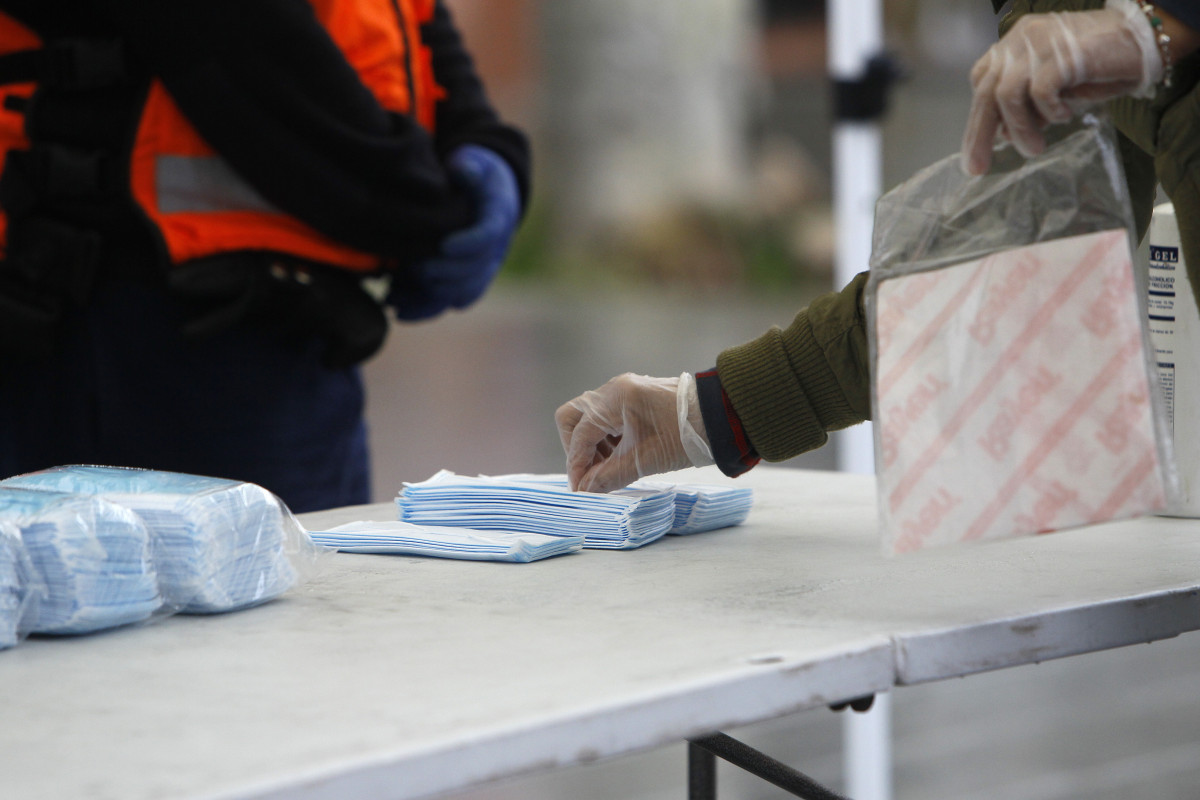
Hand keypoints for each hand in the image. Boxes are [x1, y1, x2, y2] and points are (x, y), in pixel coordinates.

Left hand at [388, 145, 519, 320]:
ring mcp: (481, 269)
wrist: (483, 195)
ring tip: (394, 294)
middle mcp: (495, 248)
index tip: (445, 246)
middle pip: (474, 270)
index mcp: (498, 215)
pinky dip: (425, 309)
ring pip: (461, 293)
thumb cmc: (474, 173)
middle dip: (444, 274)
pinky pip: (447, 302)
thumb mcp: (474, 161)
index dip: (469, 244)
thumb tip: (461, 167)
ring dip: (430, 297)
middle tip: (415, 270)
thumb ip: (469, 165)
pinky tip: (397, 308)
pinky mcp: (464, 282)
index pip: (489, 235)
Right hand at [555, 373, 712, 492]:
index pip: (580, 434)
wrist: (721, 417)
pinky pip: (606, 417)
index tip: (579, 488)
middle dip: (576, 448)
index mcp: (616, 398)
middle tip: (589, 473)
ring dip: (591, 445)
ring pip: (588, 417)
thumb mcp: (645, 460)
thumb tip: (584, 490)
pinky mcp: (633, 398)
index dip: (576, 464)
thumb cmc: (686, 436)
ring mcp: (623, 391)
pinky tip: (619, 457)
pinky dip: (605, 438)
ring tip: (607, 469)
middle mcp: (614, 389)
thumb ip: (609, 477)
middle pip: (573, 417)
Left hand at [961, 3, 1160, 174]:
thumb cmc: (1099, 63)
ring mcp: (1040, 43)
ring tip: (1034, 148)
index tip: (976, 150)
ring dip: (1019, 128)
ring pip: (1008, 95)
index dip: (977, 117)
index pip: (982, 81)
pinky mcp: (1062, 53)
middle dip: (979, 134)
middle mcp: (1021, 40)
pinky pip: (1040, 91)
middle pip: (987, 92)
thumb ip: (1028, 104)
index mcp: (1015, 44)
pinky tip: (1063, 117)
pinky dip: (1048, 111)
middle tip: (978, 167)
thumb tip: (1003, 134)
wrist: (1142, 38)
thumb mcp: (1055, 87)